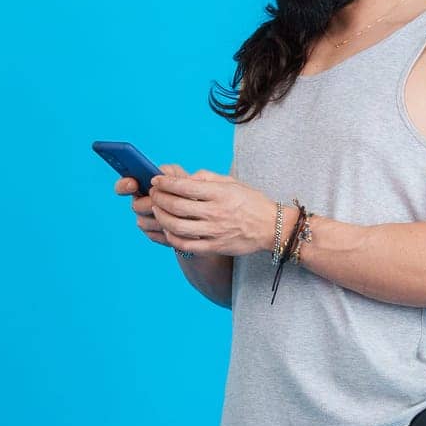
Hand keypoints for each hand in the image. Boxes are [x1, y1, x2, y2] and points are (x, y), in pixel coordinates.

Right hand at [114, 163, 185, 247]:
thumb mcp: (182, 177)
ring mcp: (145, 220)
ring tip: (178, 215)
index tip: (132, 183)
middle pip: (136, 206)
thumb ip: (170, 173)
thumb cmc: (189, 190)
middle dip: (150, 203)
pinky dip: (165, 230)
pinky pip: (153, 235)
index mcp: (142, 186)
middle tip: (163, 201)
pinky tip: (178, 226)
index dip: (123, 185)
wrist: (198, 212)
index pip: (123, 186)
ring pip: (144, 222)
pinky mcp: (153, 235)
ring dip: (160, 218)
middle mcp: (140, 203)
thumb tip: (160, 176)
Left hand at [148, 168, 275, 256]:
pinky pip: (186, 245)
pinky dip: (172, 237)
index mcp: (220, 193)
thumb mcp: (232, 182)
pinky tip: (168, 229)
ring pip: (177, 226)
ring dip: (161, 217)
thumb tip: (184, 179)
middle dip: (158, 198)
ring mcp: (215, 232)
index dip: (165, 183)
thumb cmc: (251, 202)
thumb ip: (207, 178)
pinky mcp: (215, 247)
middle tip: (153, 194)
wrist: (272, 227)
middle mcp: (216, 212)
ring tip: (157, 210)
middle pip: (176, 205)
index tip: (156, 181)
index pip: (184, 186)